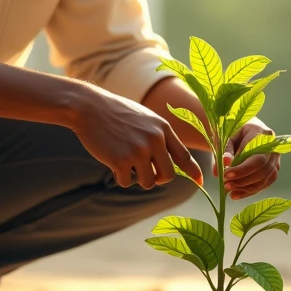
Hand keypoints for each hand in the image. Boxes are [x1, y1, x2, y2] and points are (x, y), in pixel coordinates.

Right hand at [71, 87, 203, 189]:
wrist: (89, 107)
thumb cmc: (115, 113)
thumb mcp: (144, 119)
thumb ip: (158, 136)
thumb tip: (168, 163)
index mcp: (162, 128)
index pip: (184, 155)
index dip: (193, 171)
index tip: (201, 182)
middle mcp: (155, 140)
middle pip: (168, 175)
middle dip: (158, 178)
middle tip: (146, 173)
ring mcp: (138, 150)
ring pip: (148, 182)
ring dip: (137, 177)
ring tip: (125, 163)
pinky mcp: (121, 160)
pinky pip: (128, 182)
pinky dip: (120, 177)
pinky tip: (111, 162)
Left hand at [212, 119, 279, 199]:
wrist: (245, 130)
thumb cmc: (234, 132)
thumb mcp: (226, 137)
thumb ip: (224, 151)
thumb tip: (221, 168)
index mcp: (261, 134)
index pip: (256, 157)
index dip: (242, 169)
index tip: (225, 175)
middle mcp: (273, 148)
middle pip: (262, 170)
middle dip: (243, 180)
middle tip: (225, 185)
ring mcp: (276, 160)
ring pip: (265, 179)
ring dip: (246, 188)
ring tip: (229, 191)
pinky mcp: (273, 171)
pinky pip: (264, 184)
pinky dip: (249, 191)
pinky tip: (235, 194)